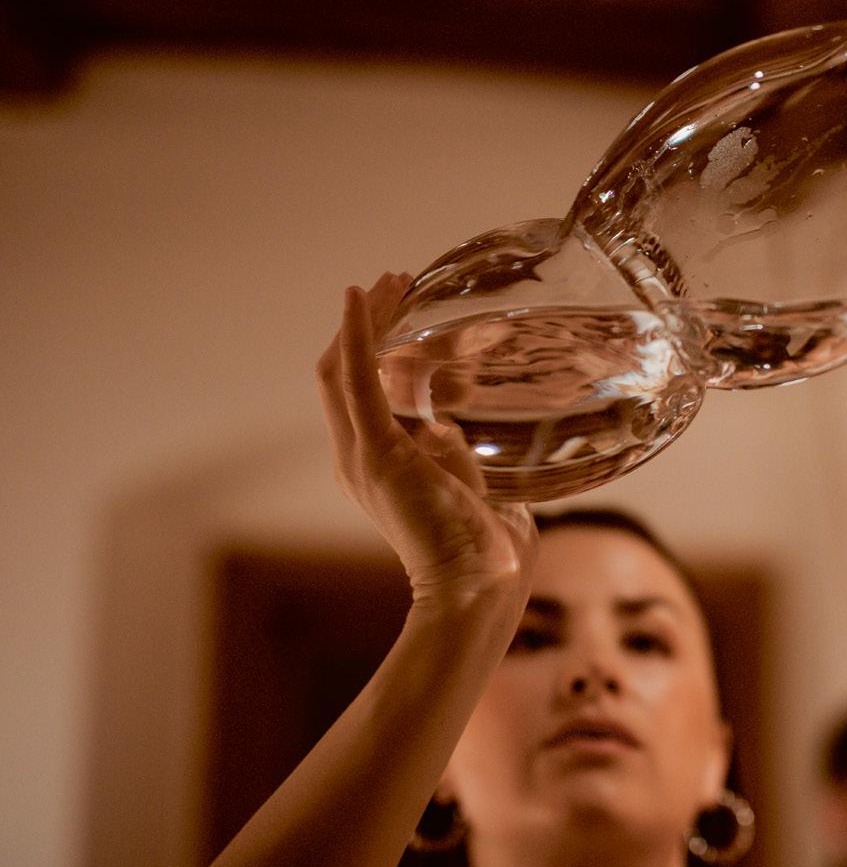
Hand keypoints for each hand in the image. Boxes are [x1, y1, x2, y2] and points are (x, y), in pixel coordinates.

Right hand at [315, 273, 537, 617]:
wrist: (478, 585)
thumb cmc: (484, 550)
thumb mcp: (467, 488)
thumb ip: (452, 458)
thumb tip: (445, 426)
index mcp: (376, 467)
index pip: (358, 393)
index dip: (370, 347)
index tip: (399, 308)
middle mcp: (357, 458)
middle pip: (343, 373)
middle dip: (367, 323)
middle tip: (394, 282)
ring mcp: (362, 455)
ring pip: (343, 368)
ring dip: (365, 319)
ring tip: (390, 281)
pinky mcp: (378, 452)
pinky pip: (356, 379)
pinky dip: (357, 332)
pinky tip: (360, 295)